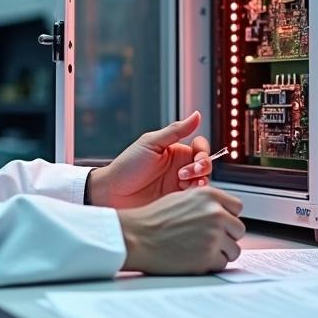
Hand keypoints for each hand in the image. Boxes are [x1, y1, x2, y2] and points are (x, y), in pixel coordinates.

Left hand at [88, 111, 213, 209]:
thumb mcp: (152, 144)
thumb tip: (197, 115)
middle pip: (205, 165)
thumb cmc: (127, 166)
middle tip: (186, 173)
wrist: (112, 193)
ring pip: (203, 182)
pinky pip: (194, 198)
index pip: (200, 148)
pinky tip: (183, 194)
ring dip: (199, 181)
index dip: (203, 152)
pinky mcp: (176, 202)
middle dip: (202, 167)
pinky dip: (194, 196)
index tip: (196, 158)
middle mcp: (180, 167)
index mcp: (175, 151)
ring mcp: (178, 185)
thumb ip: (176, 131)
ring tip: (183, 183)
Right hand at [117, 186, 244, 273]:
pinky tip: (194, 259)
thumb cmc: (153, 219)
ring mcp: (213, 236)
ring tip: (199, 251)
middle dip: (226, 236)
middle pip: (238, 229)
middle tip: (207, 240)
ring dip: (220, 252)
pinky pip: (222, 264)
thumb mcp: (182, 198)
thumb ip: (205, 203)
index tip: (220, 223)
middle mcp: (215, 213)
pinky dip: (211, 265)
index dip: (228, 217)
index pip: (237, 207)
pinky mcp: (208, 257)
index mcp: (209, 196)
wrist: (136, 237)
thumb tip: (223, 212)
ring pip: (234, 249)